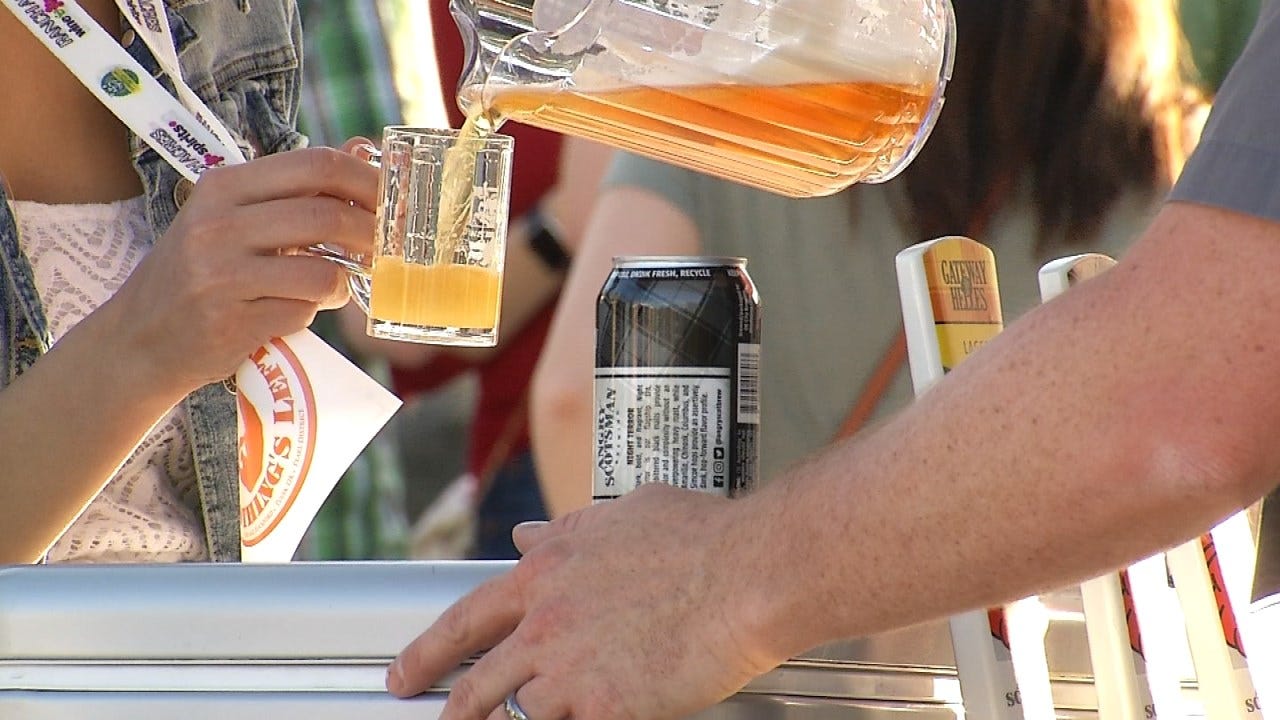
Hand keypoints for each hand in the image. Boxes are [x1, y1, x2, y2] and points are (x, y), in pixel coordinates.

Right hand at [106, 145, 377, 392]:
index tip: (391, 201)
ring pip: (323, 273)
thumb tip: (362, 148)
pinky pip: (303, 313)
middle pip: (326, 216)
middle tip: (385, 249)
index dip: (366, 181)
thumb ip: (294, 189)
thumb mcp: (232, 217)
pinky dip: (311, 314)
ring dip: (342, 284)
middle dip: (371, 235)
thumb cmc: (199, 272)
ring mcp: (221, 276)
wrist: (139, 338)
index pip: (315, 165)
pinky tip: (290, 313)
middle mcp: (217, 225)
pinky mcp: (231, 323)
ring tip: (331, 288)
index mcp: (223, 186)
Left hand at [387, 484, 780, 719]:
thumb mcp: (623, 514)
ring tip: (526, 719)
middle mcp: (547, 623)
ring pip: (521, 713)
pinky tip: (582, 718)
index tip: (408, 670)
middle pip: (480, 680)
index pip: (467, 618)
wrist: (746, 573)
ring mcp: (571, 670)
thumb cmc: (700, 537)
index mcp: (546, 574)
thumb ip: (569, 529)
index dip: (430, 650)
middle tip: (441, 718)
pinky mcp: (604, 708)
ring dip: (520, 719)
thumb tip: (532, 534)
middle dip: (454, 708)